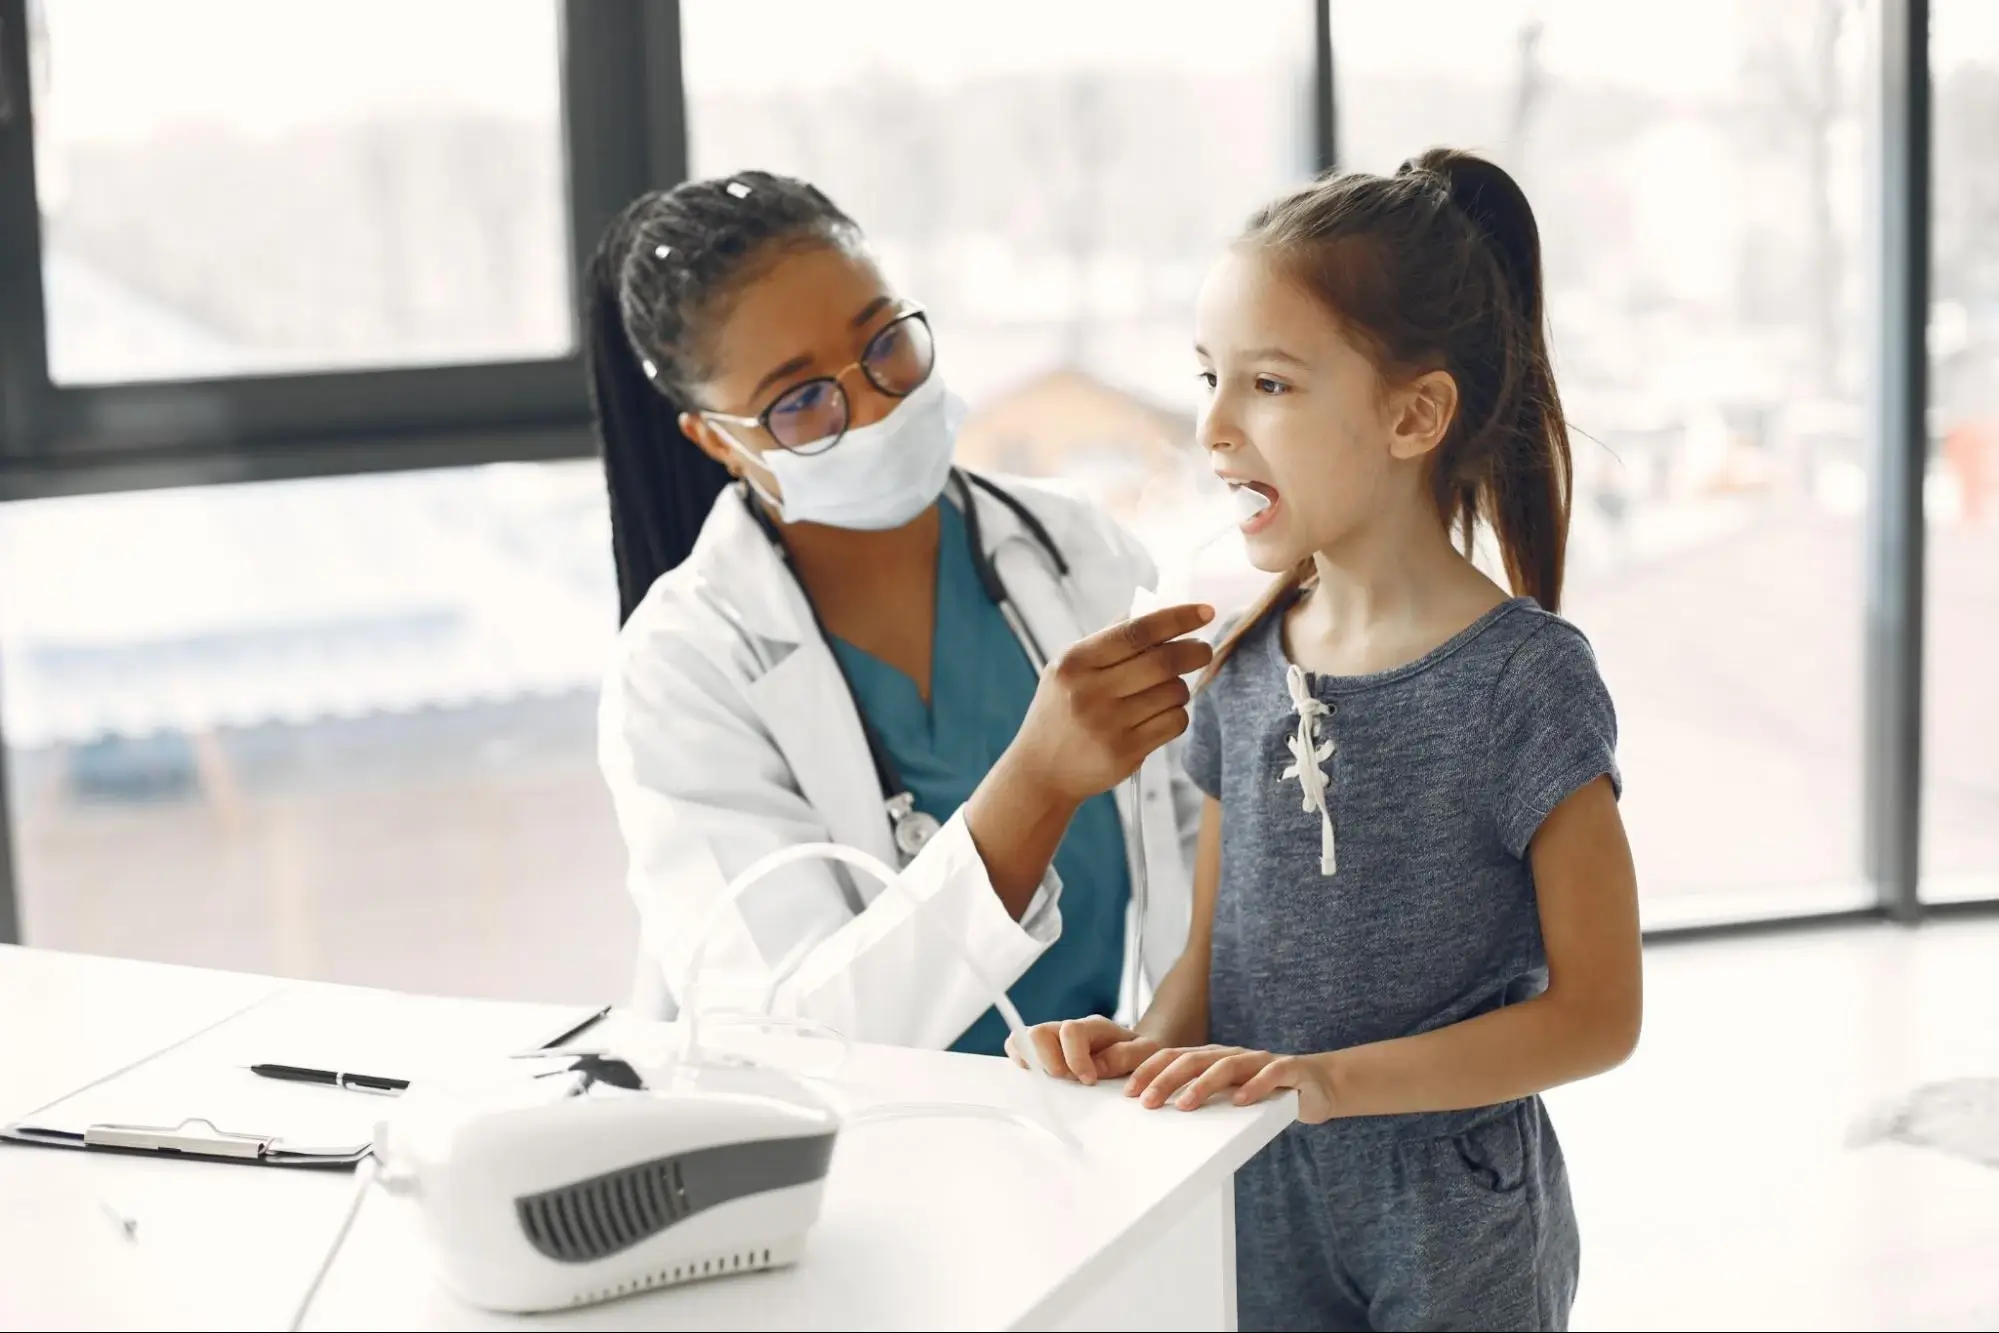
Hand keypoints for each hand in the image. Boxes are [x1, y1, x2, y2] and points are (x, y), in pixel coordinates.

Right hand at [1004, 1016, 1160, 1084]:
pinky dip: (1020, 1061)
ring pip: (1023, 1038)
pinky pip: (1018, 1047)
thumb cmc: (1139, 1053)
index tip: (1088, 1080)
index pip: (1072, 1031)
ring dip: (1032, 1062)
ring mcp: (1053, 1038)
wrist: (1135, 1051)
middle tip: (1065, 1079)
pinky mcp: (1042, 1050)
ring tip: (1050, 1080)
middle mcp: (1068, 1028)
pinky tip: (1037, 1076)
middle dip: (1048, 1061)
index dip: (1075, 1058)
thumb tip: (1095, 1066)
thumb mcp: (1146, 1053)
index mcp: (1094, 1026)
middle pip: (1040, 1032)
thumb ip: (1126, 1056)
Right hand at [1007, 604, 1215, 803]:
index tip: (1205, 611)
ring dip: (1181, 687)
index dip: (1177, 618)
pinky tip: (1161, 715)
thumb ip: (1108, 639)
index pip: (1136, 631)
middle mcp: (1089, 692)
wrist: (1041, 771)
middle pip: (1163, 661)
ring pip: (1174, 692)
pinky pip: (1174, 722)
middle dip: (1194, 652)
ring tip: (1167, 690)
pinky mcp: (1125, 752)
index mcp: (1074, 662)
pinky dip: (1177, 714)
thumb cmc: (1062, 710)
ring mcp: (1108, 725)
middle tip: (1203, 650)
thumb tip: (1154, 605)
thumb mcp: (1068, 669)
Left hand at [1124, 1045, 1336, 1122]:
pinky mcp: (1289, 1070)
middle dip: (1166, 1079)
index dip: (1149, 1072)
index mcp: (1212, 1058)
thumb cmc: (1263, 1093)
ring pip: (1226, 1066)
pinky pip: (1270, 1075)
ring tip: (1186, 1105)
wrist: (1316, 1085)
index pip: (1173, 1058)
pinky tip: (1240, 1101)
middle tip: (1147, 1102)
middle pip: (1193, 1060)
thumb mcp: (1226, 1093)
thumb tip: (1153, 1112)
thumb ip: (1197, 1095)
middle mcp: (1232, 1055)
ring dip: (1203, 1085)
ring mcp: (1260, 1061)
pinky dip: (1254, 1086)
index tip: (1128, 1092)